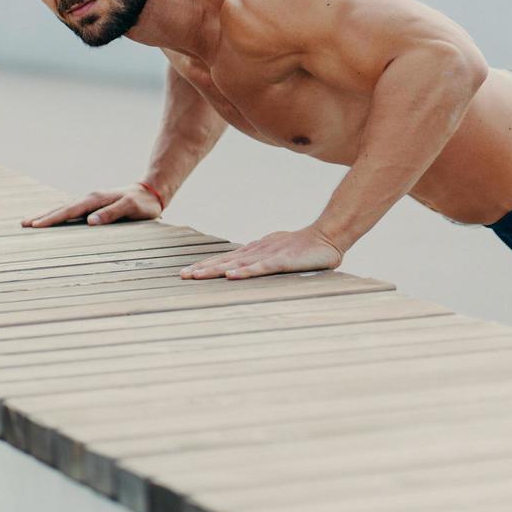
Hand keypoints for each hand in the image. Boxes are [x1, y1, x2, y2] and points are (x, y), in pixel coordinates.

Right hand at [20, 183, 164, 227]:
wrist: (151, 192)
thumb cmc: (143, 203)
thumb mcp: (131, 208)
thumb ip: (112, 213)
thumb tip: (90, 221)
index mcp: (96, 199)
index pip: (69, 211)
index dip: (52, 219)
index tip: (36, 226)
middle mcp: (90, 199)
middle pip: (62, 209)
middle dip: (42, 217)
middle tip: (23, 225)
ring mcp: (91, 202)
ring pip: (65, 209)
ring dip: (48, 216)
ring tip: (31, 223)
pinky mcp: (94, 206)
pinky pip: (73, 212)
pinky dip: (60, 216)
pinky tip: (53, 222)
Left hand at [179, 225, 342, 279]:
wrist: (328, 235)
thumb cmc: (306, 247)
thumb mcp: (280, 253)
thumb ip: (265, 261)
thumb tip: (250, 268)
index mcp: (257, 250)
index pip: (227, 259)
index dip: (208, 266)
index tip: (189, 272)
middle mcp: (258, 251)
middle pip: (226, 261)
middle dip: (203, 269)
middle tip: (182, 276)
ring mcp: (269, 255)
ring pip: (237, 264)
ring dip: (216, 271)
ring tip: (196, 276)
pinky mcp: (282, 261)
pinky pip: (260, 268)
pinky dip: (244, 272)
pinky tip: (231, 276)